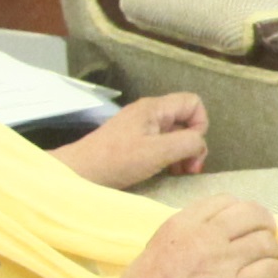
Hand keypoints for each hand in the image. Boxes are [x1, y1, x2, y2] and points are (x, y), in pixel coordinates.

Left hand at [51, 94, 208, 186]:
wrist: (76, 174)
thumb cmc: (115, 161)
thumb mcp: (157, 152)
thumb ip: (187, 143)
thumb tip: (200, 144)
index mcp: (154, 108)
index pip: (193, 103)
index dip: (200, 124)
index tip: (191, 148)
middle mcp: (148, 113)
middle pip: (185, 120)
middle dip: (192, 143)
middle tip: (190, 168)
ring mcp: (139, 127)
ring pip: (174, 133)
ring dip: (182, 153)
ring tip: (179, 173)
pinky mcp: (132, 142)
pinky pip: (160, 143)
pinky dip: (168, 156)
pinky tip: (165, 172)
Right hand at [93, 198, 277, 277]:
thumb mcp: (156, 252)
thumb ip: (187, 237)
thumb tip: (223, 232)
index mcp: (178, 225)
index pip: (226, 201)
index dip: (241, 214)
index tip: (241, 230)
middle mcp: (200, 237)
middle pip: (253, 214)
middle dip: (263, 227)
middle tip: (260, 244)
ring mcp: (218, 262)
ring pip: (266, 241)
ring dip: (269, 253)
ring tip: (261, 266)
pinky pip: (270, 269)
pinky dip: (272, 274)